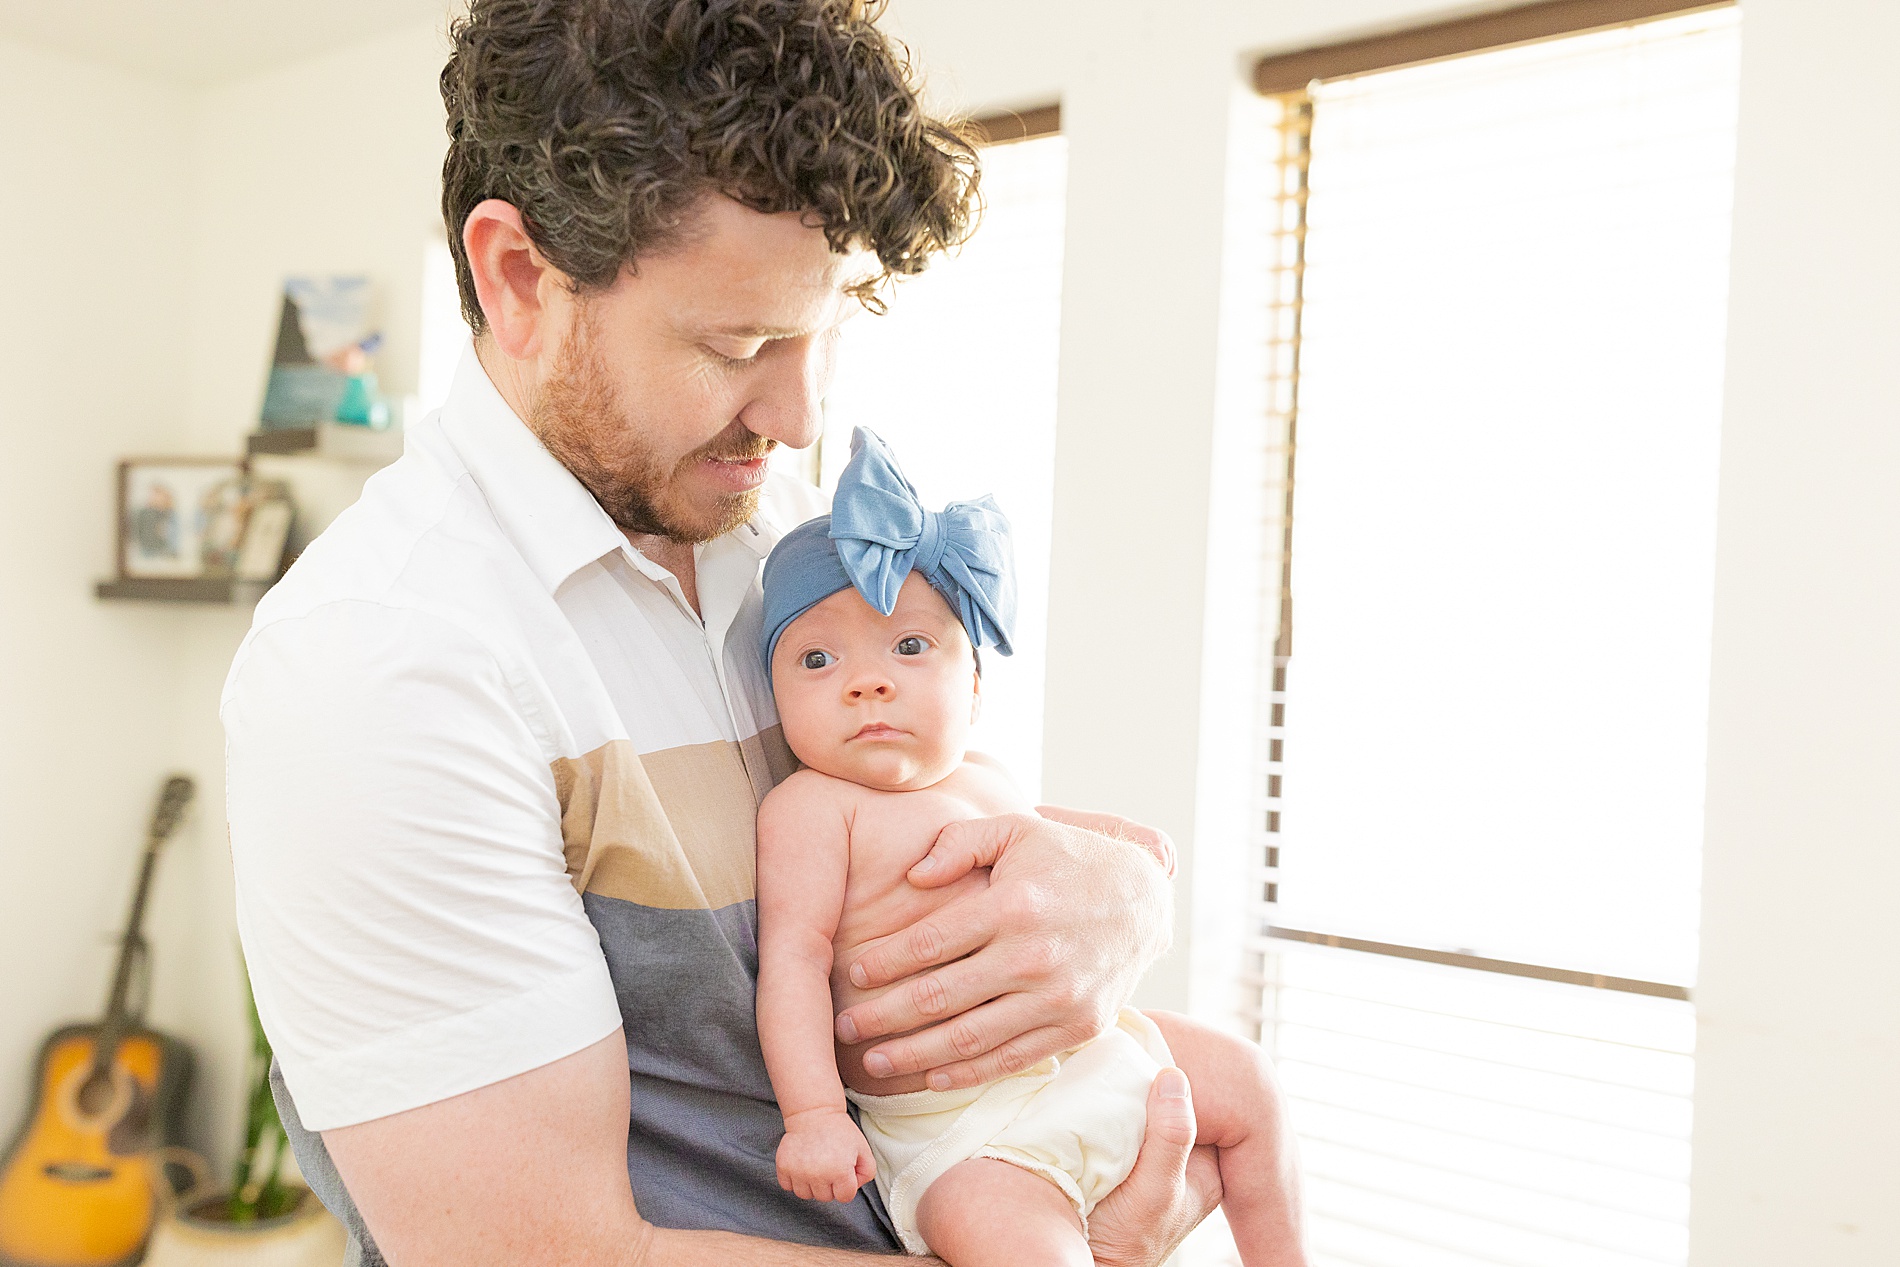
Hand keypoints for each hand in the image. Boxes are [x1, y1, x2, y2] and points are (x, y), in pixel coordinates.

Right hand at [774, 1108, 875, 1203]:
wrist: (814, 1113)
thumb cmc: (840, 1132)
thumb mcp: (863, 1149)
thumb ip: (867, 1173)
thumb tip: (853, 1188)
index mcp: (840, 1171)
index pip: (845, 1197)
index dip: (847, 1184)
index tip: (843, 1169)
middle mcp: (818, 1175)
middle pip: (825, 1197)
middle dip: (829, 1184)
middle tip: (829, 1163)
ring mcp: (799, 1172)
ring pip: (806, 1195)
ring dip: (811, 1184)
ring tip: (815, 1165)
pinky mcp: (784, 1167)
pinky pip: (788, 1186)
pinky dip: (794, 1180)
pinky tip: (802, 1165)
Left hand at [834, 811, 1171, 1089]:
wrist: (1147, 898)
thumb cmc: (1070, 857)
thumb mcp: (1018, 829)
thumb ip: (959, 843)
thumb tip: (912, 876)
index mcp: (1013, 905)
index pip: (929, 945)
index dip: (884, 964)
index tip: (854, 974)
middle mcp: (1034, 956)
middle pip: (938, 998)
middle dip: (882, 1017)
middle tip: (844, 1028)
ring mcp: (1058, 999)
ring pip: (968, 1039)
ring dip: (913, 1056)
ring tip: (873, 1061)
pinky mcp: (1077, 1027)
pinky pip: (1011, 1060)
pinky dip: (967, 1074)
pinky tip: (931, 1078)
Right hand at [1088, 1069, 1223, 1266]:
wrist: (1084, 1258)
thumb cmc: (1124, 1238)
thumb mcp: (1155, 1189)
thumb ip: (1171, 1138)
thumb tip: (1173, 1077)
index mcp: (1206, 1170)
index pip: (1203, 1109)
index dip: (1183, 1081)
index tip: (1159, 1057)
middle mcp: (1183, 1162)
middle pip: (1172, 1107)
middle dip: (1154, 1085)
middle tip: (1134, 1059)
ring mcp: (1153, 1159)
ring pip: (1147, 1111)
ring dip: (1129, 1094)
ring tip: (1117, 1071)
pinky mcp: (1124, 1156)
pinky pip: (1123, 1120)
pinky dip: (1112, 1107)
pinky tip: (1102, 1093)